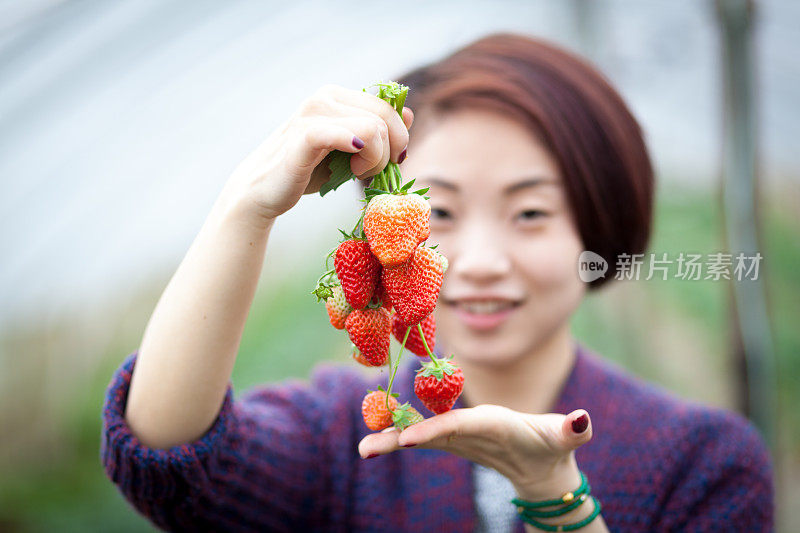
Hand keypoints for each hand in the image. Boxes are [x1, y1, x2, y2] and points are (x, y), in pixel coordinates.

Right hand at [225, 84, 413, 223]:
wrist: (263, 191)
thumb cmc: (306, 170)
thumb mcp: (347, 151)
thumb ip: (376, 131)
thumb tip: (409, 113)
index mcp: (336, 96)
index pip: (387, 107)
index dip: (399, 137)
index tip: (391, 162)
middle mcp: (325, 97)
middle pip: (384, 118)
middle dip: (388, 151)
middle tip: (370, 172)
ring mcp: (312, 113)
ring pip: (374, 129)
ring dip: (375, 160)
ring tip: (355, 173)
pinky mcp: (304, 136)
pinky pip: (347, 135)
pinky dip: (360, 151)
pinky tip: (353, 165)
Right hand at [358, 405, 592, 498]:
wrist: (541, 454)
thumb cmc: (552, 442)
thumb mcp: (565, 438)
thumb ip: (574, 430)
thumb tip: (583, 421)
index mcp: (492, 418)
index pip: (459, 424)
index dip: (434, 429)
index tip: (409, 440)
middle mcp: (469, 421)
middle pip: (430, 425)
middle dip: (401, 432)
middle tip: (370, 442)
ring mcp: (456, 431)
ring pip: (419, 434)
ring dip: (390, 440)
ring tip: (363, 449)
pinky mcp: (448, 441)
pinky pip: (420, 443)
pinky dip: (395, 445)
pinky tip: (371, 450)